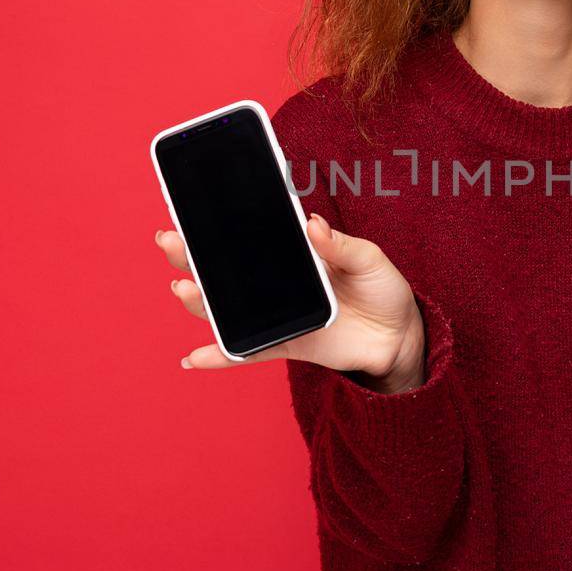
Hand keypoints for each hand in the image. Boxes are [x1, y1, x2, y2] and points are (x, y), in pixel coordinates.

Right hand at [154, 214, 425, 392]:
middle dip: (192, 255)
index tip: (187, 211)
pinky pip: (247, 352)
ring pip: (227, 309)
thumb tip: (313, 223)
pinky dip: (219, 357)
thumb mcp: (369, 259)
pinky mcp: (286, 345)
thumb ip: (341, 245)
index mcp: (294, 254)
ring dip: (199, 301)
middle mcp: (278, 284)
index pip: (248, 237)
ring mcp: (278, 315)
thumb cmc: (384, 290)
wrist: (401, 336)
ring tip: (182, 288)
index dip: (217, 226)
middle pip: (224, 270)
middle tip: (170, 241)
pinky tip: (193, 359)